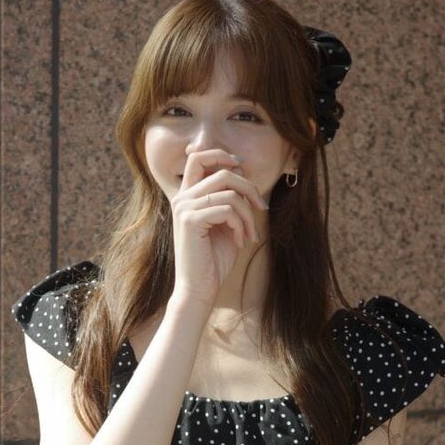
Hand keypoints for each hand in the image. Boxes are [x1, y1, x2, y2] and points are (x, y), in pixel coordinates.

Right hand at [169, 148, 267, 309]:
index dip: (222, 156)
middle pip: (222, 172)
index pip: (198, 157)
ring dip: (248, 214)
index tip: (242, 170)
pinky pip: (228, 209)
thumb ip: (230, 196)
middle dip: (249, 188)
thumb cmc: (214, 259)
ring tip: (250, 234)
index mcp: (187, 196)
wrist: (200, 289)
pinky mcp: (190, 220)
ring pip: (229, 192)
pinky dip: (241, 226)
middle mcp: (182, 198)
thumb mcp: (226, 222)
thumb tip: (241, 169)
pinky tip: (240, 242)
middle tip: (262, 208)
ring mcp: (184, 208)